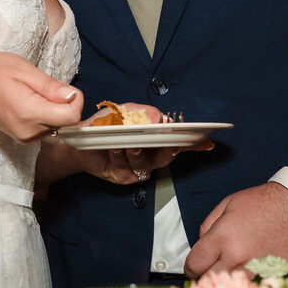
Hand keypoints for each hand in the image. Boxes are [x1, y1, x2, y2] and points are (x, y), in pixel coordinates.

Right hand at [0, 52, 82, 142]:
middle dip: (62, 102)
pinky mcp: (25, 138)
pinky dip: (45, 114)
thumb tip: (73, 96)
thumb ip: (50, 86)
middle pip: (66, 121)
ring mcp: (26, 138)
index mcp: (29, 113)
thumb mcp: (24, 69)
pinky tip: (29, 102)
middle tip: (39, 87)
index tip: (61, 87)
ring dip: (53, 108)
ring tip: (30, 93)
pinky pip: (48, 127)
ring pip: (58, 124)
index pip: (72, 116)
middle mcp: (29, 131)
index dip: (75, 100)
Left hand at [35, 104, 215, 187]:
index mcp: (155, 144)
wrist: (79, 139)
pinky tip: (116, 147)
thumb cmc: (106, 124)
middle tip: (171, 141)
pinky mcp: (119, 176)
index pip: (179, 144)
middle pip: (165, 157)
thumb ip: (144, 112)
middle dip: (169, 149)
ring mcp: (134, 170)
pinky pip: (122, 167)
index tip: (208, 141)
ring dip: (139, 151)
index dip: (195, 144)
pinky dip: (120, 156)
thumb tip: (160, 117)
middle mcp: (149, 159)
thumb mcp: (126, 111)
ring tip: (133, 142)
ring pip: (143, 163)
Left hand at [184, 182, 287, 278]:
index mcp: (223, 237)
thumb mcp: (228, 203)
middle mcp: (237, 257)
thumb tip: (201, 245)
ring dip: (225, 284)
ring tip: (229, 273)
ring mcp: (255, 271)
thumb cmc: (266, 202)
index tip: (194, 267)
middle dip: (206, 276)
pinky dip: (246, 286)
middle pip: (208, 282)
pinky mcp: (271, 278)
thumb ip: (207, 225)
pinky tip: (247, 275)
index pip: (194, 264)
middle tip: (210, 270)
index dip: (191, 267)